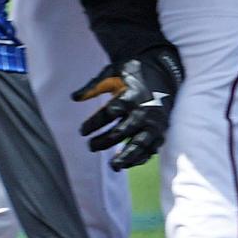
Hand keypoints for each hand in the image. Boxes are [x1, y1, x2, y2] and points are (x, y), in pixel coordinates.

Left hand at [73, 45, 182, 169]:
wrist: (163, 72)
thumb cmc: (132, 73)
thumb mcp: (112, 72)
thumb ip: (94, 86)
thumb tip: (74, 98)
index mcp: (131, 95)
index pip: (108, 114)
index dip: (93, 124)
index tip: (82, 131)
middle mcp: (144, 111)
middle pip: (121, 132)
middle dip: (104, 141)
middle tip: (90, 146)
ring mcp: (154, 123)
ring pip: (140, 145)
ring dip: (126, 157)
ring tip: (113, 165)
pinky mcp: (161, 131)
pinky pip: (151, 149)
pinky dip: (140, 158)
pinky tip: (127, 163)